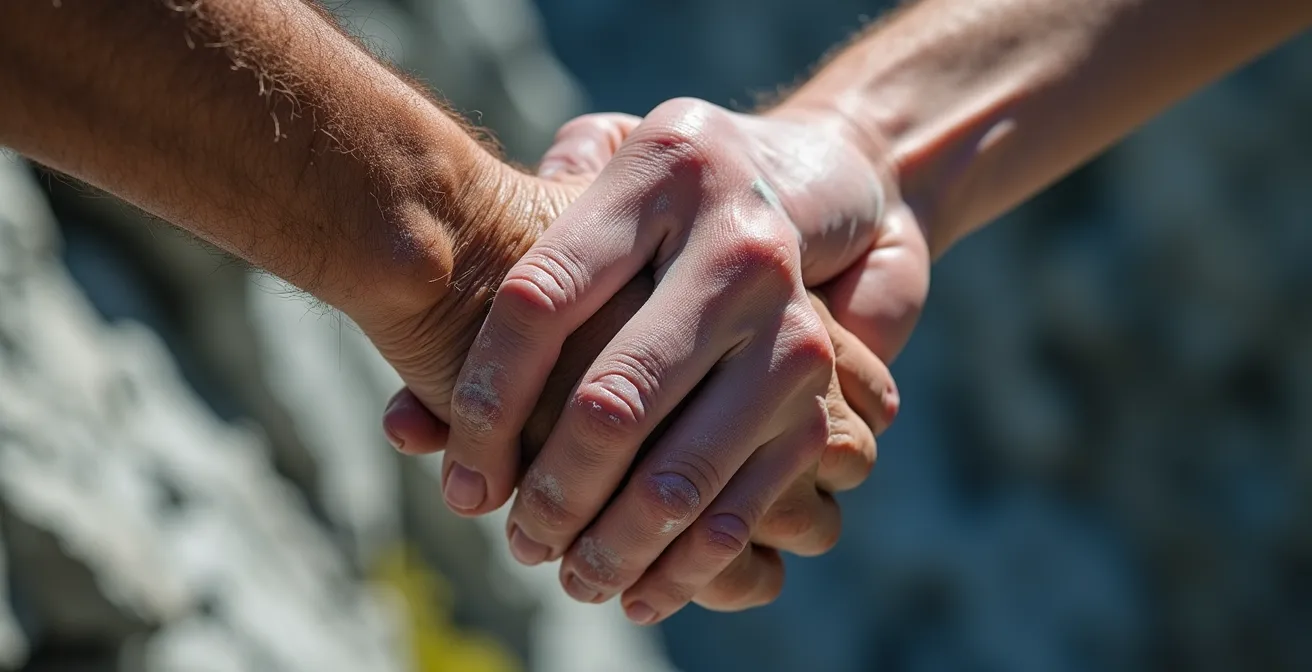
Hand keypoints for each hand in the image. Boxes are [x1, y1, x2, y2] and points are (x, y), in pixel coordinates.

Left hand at [435, 97, 907, 609]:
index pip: (537, 302)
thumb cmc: (653, 213)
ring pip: (678, 471)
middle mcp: (735, 244)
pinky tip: (641, 591)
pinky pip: (744, 500)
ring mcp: (789, 323)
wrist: (802, 187)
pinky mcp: (819, 392)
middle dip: (552, 494)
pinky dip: (687, 564)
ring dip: (614, 545)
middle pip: (610, 401)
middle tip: (520, 542)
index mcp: (659, 173)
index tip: (463, 480)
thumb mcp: (582, 195)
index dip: (483, 403)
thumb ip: (495, 289)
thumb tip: (403, 427)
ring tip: (571, 577)